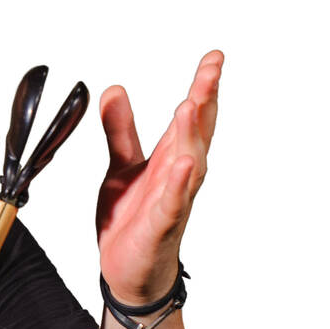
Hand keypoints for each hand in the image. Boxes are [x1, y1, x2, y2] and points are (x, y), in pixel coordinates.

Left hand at [96, 50, 222, 304]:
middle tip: (211, 70)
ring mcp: (173, 201)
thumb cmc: (132, 220)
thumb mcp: (121, 167)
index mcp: (171, 159)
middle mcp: (180, 176)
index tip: (214, 57)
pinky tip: (184, 164)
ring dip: (190, 135)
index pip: (192, 117)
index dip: (203, 87)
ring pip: (189, 163)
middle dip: (205, 101)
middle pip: (197, 133)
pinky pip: (172, 203)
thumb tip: (115, 89)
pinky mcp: (160, 226)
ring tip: (190, 105)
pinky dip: (178, 184)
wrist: (126, 271)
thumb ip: (120, 130)